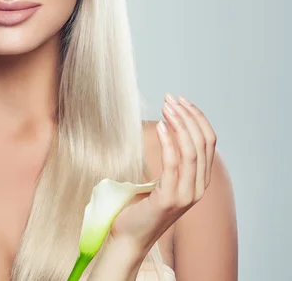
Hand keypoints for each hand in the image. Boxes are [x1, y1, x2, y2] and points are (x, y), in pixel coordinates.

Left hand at [107, 93, 216, 251]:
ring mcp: (186, 195)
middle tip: (170, 98)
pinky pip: (173, 164)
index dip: (197, 118)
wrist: (127, 237)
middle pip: (203, 143)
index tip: (181, 100)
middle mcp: (197, 188)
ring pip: (191, 150)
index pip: (208, 142)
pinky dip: (169, 142)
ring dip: (179, 123)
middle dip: (188, 116)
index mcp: (198, 181)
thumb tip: (168, 130)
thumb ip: (171, 161)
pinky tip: (160, 126)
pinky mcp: (169, 199)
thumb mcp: (162, 180)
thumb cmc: (139, 206)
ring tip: (166, 106)